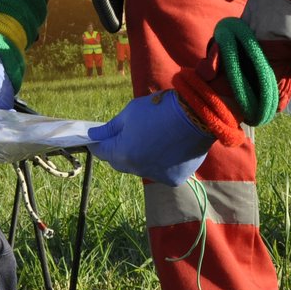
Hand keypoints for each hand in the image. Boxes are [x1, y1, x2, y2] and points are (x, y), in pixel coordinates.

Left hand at [86, 90, 213, 185]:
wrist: (197, 115)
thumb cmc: (159, 109)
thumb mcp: (130, 113)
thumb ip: (110, 128)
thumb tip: (93, 135)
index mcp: (122, 154)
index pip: (101, 151)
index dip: (98, 142)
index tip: (98, 135)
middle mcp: (137, 170)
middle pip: (120, 162)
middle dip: (119, 149)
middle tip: (128, 133)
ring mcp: (156, 176)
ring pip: (140, 167)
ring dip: (141, 156)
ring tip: (153, 137)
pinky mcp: (173, 179)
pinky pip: (160, 171)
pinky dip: (160, 162)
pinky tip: (168, 146)